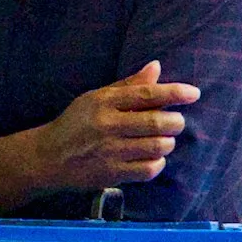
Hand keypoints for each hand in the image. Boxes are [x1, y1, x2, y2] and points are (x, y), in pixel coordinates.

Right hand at [0, 61, 198, 199]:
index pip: (146, 94)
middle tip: (176, 122)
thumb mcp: (96, 98)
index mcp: (104, 102)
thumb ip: (128, 85)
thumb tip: (157, 67)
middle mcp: (107, 125)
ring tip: (164, 140)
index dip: (174, 93)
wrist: (47, 158)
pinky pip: (148, 169)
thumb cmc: (76, 124)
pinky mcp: (110, 174)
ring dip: (167, 143)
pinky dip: (157, 163)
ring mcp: (109, 151)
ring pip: (156, 147)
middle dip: (175, 122)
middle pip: (156, 123)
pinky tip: (153, 158)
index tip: (194, 94)